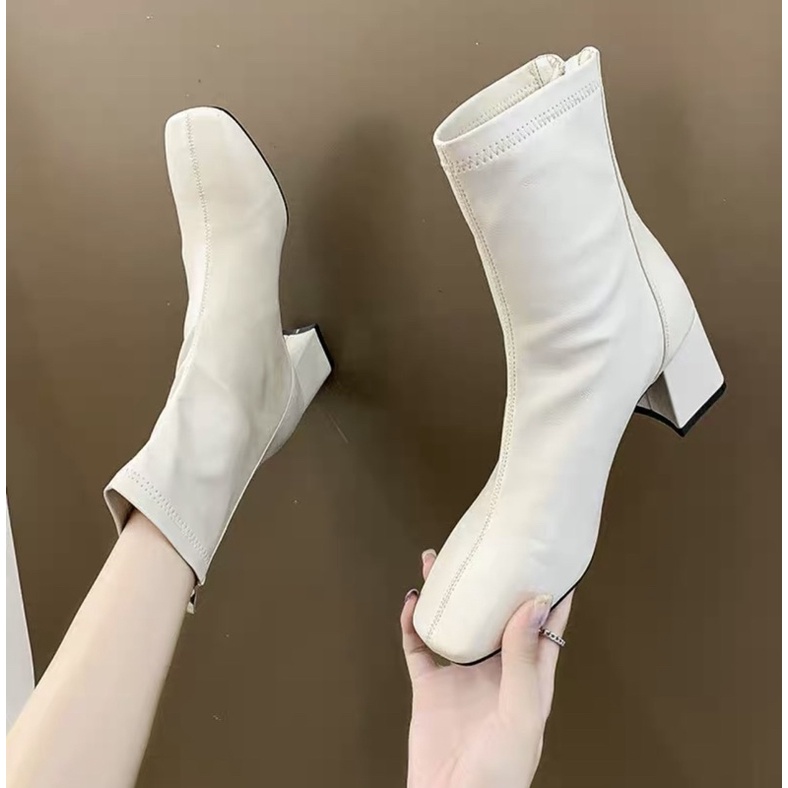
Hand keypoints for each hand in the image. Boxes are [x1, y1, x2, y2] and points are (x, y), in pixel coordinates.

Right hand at [401, 549, 571, 787]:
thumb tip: (534, 604)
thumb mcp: (520, 714)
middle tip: (483, 546)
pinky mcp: (430, 687)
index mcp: (528, 678)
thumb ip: (523, 659)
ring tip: (437, 561)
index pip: (543, 626)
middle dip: (489, 580)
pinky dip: (413, 622)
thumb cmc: (501, 774)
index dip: (549, 592)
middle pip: (494, 614)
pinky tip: (412, 602)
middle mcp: (495, 671)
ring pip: (455, 621)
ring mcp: (461, 677)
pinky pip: (419, 646)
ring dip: (447, 592)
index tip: (549, 555)